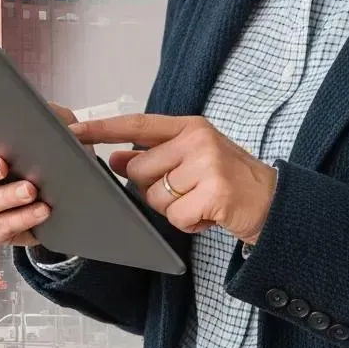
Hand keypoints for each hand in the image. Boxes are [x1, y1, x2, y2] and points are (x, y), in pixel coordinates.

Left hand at [71, 114, 277, 244]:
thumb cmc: (229, 181)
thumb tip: (115, 158)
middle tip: (186, 191)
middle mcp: (197, 139)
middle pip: (139, 170)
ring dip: (173, 209)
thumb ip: (156, 155)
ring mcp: (207, 164)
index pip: (136, 124)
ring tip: (201, 202)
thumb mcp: (193, 159)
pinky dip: (190, 223)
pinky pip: (176, 216)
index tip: (72, 130)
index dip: (101, 128)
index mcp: (189, 126)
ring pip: (155, 196)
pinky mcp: (215, 191)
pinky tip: (210, 215)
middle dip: (154, 189)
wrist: (275, 203)